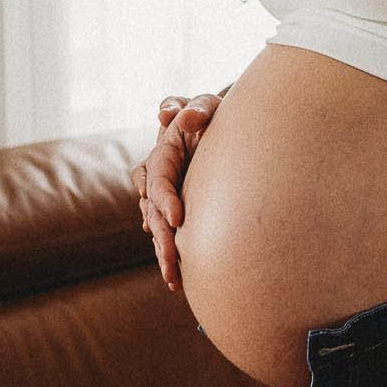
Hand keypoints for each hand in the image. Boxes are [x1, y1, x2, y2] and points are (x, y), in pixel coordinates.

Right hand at [132, 92, 222, 292]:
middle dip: (162, 236)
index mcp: (164, 150)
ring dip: (164, 253)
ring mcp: (167, 195)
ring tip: (174, 280)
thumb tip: (176, 115)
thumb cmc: (221, 116)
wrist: (233, 132)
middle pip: (152, 208)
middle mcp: (159, 175)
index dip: (164, 198)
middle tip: (173, 259)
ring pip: (158, 227)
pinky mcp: (178, 211)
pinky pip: (170, 234)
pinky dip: (172, 255)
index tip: (179, 218)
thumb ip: (197, 107)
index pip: (157, 176)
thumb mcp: (210, 106)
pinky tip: (179, 280)